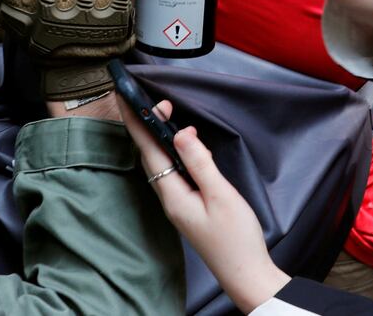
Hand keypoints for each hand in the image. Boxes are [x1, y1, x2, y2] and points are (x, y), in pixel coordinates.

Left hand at [125, 99, 288, 312]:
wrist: (246, 274)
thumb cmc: (236, 238)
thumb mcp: (220, 195)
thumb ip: (199, 163)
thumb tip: (179, 135)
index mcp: (173, 195)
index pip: (148, 151)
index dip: (137, 123)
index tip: (126, 98)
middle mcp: (170, 199)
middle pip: (151, 155)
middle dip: (149, 125)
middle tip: (159, 100)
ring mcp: (178, 203)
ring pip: (162, 163)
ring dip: (162, 138)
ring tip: (168, 115)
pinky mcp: (188, 206)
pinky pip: (174, 172)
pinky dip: (175, 153)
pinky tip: (186, 146)